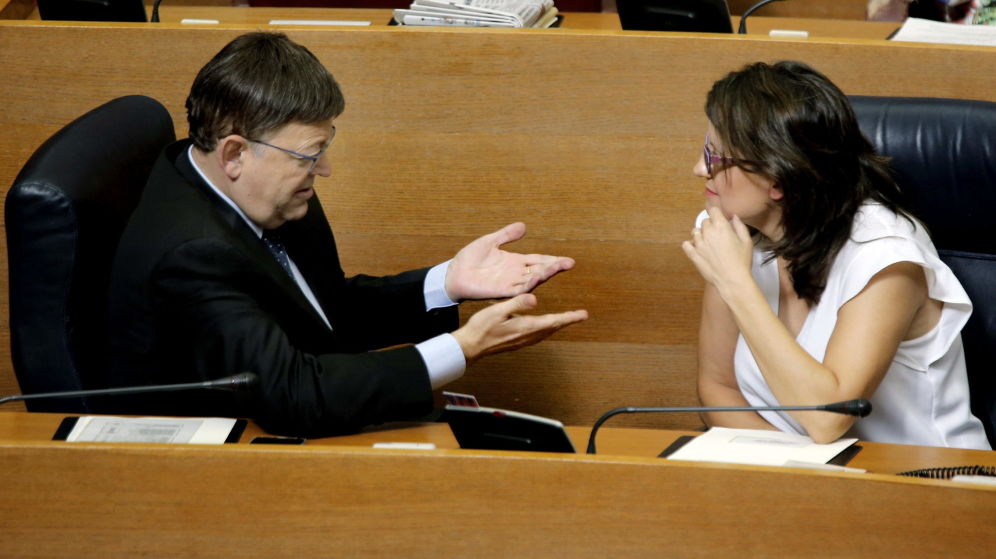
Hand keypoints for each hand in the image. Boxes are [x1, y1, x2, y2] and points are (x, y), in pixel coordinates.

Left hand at [445, 222, 574, 300]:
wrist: (454, 274)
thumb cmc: (469, 258)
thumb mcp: (489, 241)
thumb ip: (506, 235)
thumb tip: (523, 226)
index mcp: (514, 261)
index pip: (538, 260)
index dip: (552, 260)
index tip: (568, 261)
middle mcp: (515, 273)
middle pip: (539, 270)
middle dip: (554, 267)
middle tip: (569, 263)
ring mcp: (509, 282)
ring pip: (532, 279)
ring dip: (544, 274)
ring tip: (555, 267)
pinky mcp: (501, 291)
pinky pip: (518, 288)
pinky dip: (528, 284)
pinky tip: (537, 277)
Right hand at [451, 294, 587, 363]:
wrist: (471, 347)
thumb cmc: (482, 327)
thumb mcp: (498, 310)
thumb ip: (517, 304)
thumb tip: (535, 299)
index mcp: (526, 327)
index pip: (553, 321)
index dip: (570, 317)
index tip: (583, 315)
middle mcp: (527, 336)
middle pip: (553, 328)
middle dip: (567, 321)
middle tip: (580, 316)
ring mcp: (522, 342)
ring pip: (546, 333)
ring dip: (557, 326)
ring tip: (566, 320)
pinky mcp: (517, 343)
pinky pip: (538, 336)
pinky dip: (546, 329)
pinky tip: (543, 327)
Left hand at [681, 207, 754, 291]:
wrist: (732, 280)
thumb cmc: (742, 261)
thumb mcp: (746, 241)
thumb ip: (739, 226)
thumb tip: (734, 217)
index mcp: (721, 226)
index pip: (713, 210)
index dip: (716, 214)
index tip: (719, 219)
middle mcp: (708, 233)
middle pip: (704, 222)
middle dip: (710, 226)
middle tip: (717, 235)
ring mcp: (699, 244)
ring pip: (695, 232)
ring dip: (701, 235)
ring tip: (708, 243)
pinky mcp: (693, 254)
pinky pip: (686, 244)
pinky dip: (690, 245)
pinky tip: (696, 249)